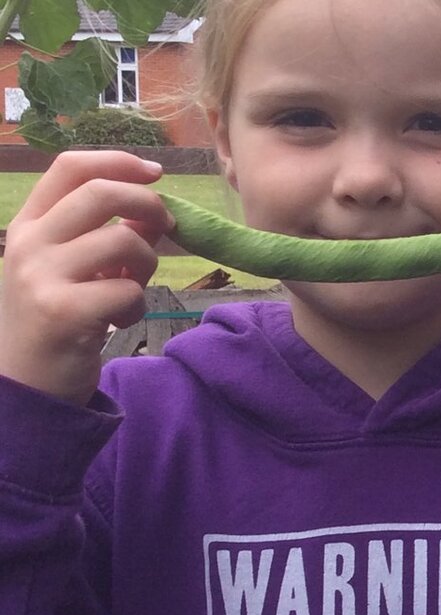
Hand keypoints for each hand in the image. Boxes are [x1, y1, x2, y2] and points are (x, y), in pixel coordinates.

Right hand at [0, 150, 171, 405]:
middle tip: (166, 227)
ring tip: (133, 287)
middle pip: (101, 193)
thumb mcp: (72, 267)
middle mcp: (28, 243)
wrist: (28, 380)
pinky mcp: (62, 312)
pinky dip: (137, 304)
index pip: (70, 167)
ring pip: (123, 241)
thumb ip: (106, 233)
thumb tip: (156, 207)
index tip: (156, 173)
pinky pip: (126, 289)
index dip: (118, 162)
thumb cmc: (57, 317)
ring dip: (147, 262)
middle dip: (148, 204)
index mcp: (28, 224)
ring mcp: (41, 276)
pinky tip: (121, 319)